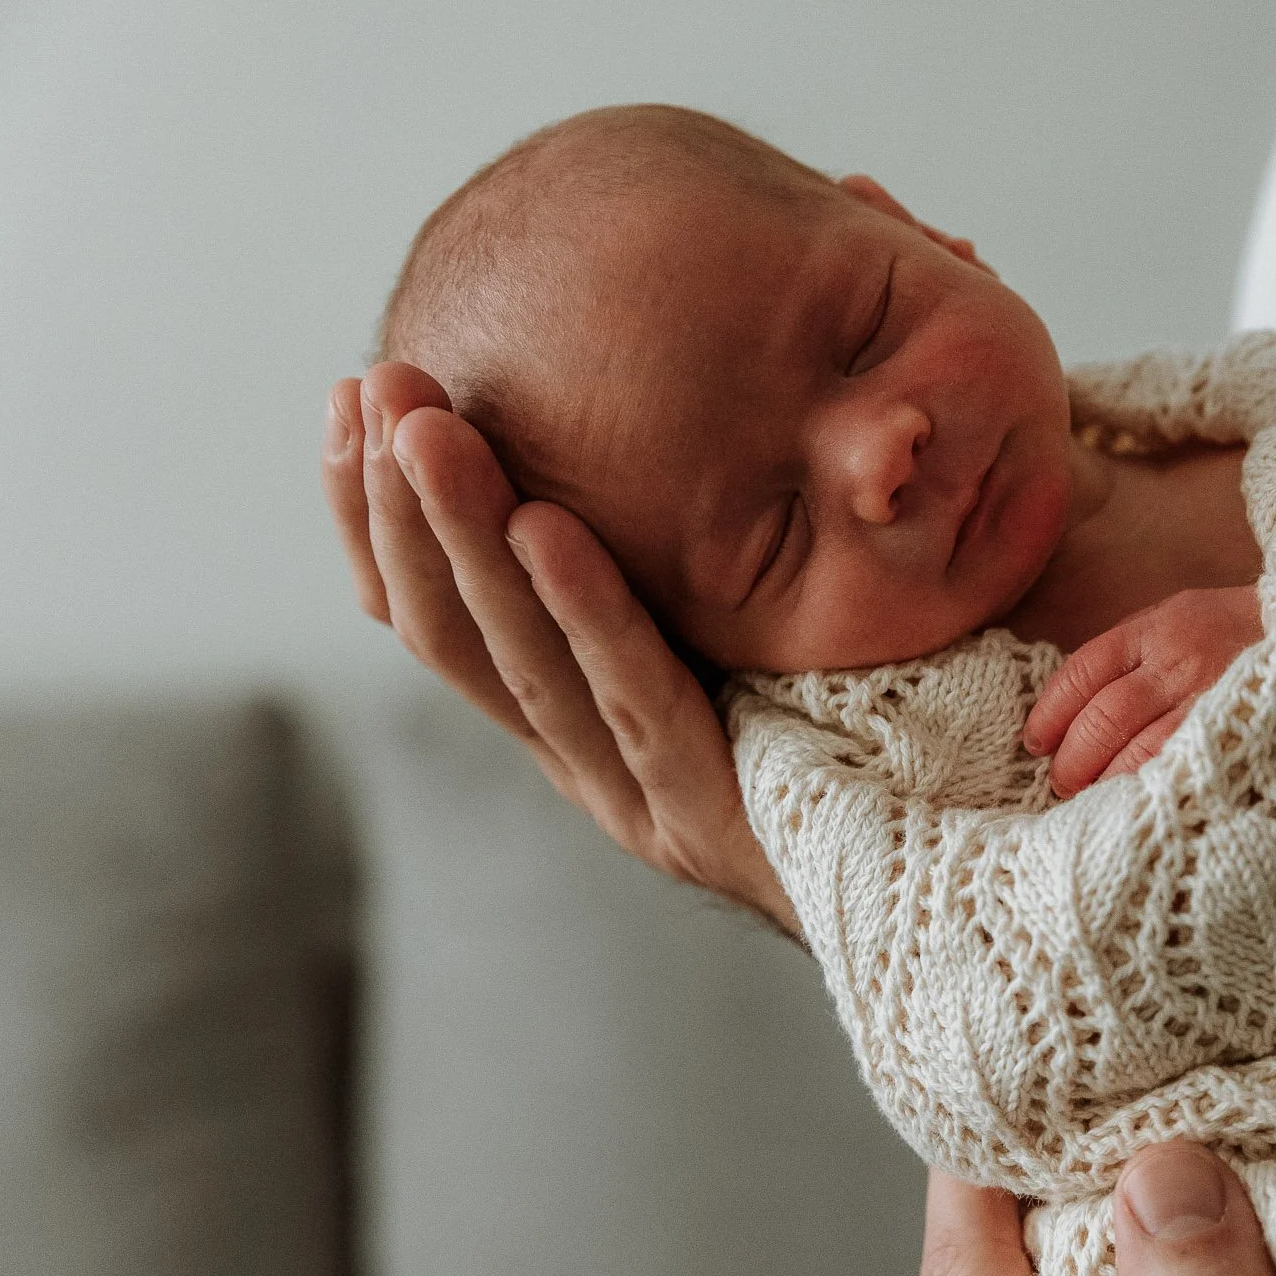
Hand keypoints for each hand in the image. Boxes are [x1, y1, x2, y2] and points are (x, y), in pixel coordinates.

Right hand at [322, 362, 796, 933]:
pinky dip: (586, 611)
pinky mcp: (707, 814)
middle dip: (400, 505)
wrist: (927, 887)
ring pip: (524, 661)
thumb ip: (670, 562)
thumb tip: (618, 407)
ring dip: (465, 538)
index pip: (434, 615)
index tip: (348, 401)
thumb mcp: (731, 636)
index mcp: (569, 720)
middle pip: (453, 632)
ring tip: (428, 431)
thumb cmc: (844, 745)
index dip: (376, 515)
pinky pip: (636, 698)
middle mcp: (581, 760)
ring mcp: (637, 795)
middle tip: (373, 387)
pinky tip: (544, 525)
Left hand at [1023, 587, 1263, 797]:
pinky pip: (1180, 767)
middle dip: (1074, 755)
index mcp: (1159, 627)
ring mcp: (1213, 698)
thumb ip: (1131, 658)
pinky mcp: (1237, 733)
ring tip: (1089, 798)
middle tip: (1060, 781)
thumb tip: (1073, 715)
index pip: (1085, 669)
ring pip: (1140, 748)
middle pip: (1107, 714)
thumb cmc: (1235, 635)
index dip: (1051, 710)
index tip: (1036, 741)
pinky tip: (1133, 802)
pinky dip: (1148, 787)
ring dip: (1105, 779)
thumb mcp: (1178, 619)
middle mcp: (1182, 660)